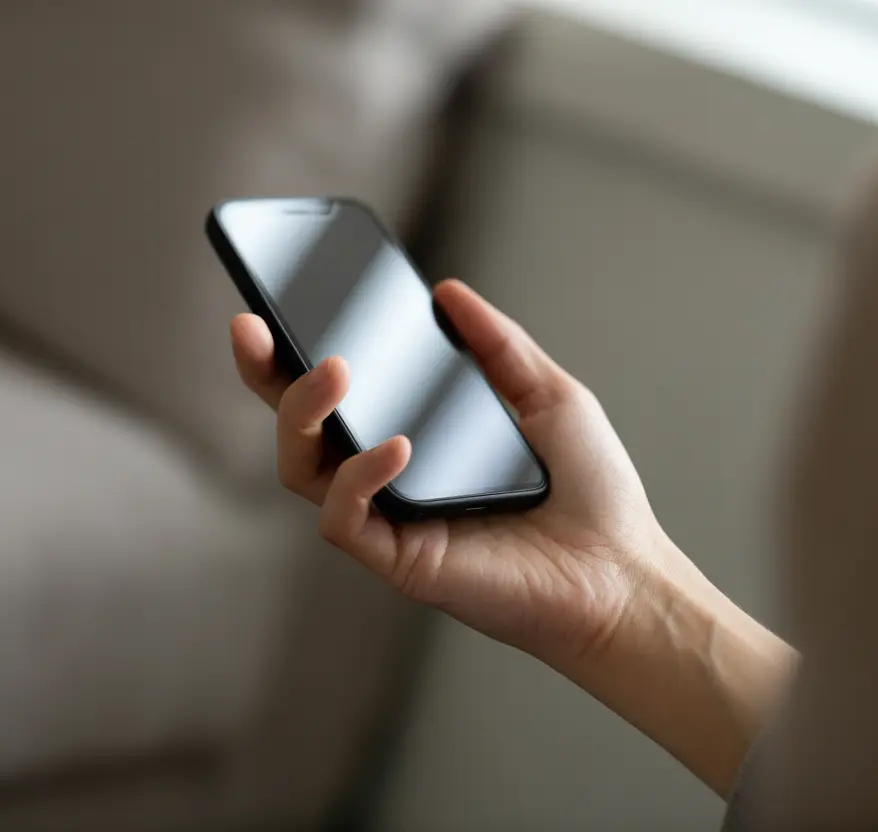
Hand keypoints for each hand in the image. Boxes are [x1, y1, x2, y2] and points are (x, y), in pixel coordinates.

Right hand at [229, 279, 688, 666]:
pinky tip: (397, 446)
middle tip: (254, 326)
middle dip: (264, 374)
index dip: (295, 350)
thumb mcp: (548, 394)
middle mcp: (388, 478)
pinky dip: (359, 476)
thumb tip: (446, 292)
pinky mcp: (399, 560)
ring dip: (304, 415)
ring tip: (332, 371)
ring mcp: (389, 519)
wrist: (623, 573)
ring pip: (302, 469)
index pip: (339, 392)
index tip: (276, 301)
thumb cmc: (590, 492)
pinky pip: (344, 518)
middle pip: (298, 427)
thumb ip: (497, 344)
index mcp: (415, 434)